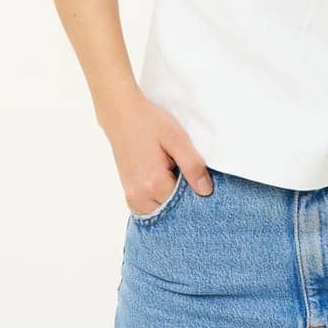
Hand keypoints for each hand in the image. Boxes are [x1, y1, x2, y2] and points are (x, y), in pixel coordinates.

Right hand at [99, 92, 213, 215]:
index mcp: (154, 184)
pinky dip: (160, 200)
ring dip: (171, 199)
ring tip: (172, 173)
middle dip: (183, 198)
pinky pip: (150, 209)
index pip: (186, 204)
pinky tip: (164, 180)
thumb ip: (192, 165)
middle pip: (173, 211)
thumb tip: (206, 191)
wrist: (121, 115)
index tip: (196, 176)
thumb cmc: (149, 122)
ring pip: (162, 212)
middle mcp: (140, 197)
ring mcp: (132, 198)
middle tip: (182, 170)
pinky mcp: (129, 195)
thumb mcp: (177, 138)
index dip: (195, 191)